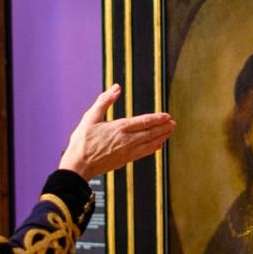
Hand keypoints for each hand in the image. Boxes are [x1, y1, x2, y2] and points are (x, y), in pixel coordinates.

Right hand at [58, 85, 174, 180]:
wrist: (78, 166)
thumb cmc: (82, 142)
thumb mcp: (90, 117)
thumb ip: (104, 101)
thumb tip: (116, 88)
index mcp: (119, 128)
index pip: (144, 121)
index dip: (157, 118)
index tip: (167, 116)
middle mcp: (126, 140)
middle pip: (150, 133)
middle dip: (164, 127)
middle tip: (174, 123)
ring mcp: (127, 152)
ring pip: (149, 143)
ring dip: (161, 137)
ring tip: (170, 132)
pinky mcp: (125, 160)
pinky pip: (144, 153)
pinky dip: (153, 148)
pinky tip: (157, 146)